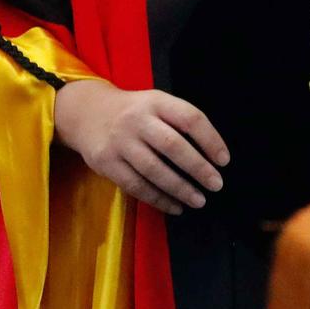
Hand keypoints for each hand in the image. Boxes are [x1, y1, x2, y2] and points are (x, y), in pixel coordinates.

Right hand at [53, 78, 229, 214]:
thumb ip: (178, 121)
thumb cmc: (133, 112)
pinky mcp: (107, 163)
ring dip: (180, 188)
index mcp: (156, 102)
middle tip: (216, 185)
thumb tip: (211, 155)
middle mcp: (138, 120)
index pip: (190, 118)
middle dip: (198, 168)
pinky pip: (136, 185)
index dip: (210, 139)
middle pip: (173, 146)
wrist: (85, 113)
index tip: (224, 160)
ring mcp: (120, 142)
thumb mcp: (155, 103)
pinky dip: (158, 199)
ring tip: (198, 200)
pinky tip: (174, 206)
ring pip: (154, 170)